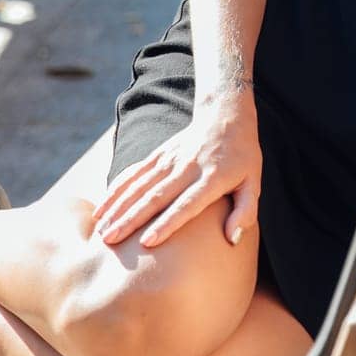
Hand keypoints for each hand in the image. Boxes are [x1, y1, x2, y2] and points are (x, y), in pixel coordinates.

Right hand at [93, 99, 261, 250]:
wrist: (225, 113)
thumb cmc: (242, 154)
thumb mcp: (254, 182)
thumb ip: (246, 211)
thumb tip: (232, 239)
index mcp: (211, 179)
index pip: (186, 205)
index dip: (167, 223)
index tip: (147, 242)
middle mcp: (187, 168)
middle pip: (155, 197)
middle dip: (131, 220)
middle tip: (110, 241)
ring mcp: (169, 160)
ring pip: (139, 186)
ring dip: (118, 207)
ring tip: (101, 229)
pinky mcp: (158, 154)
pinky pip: (134, 173)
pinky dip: (117, 190)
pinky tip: (102, 207)